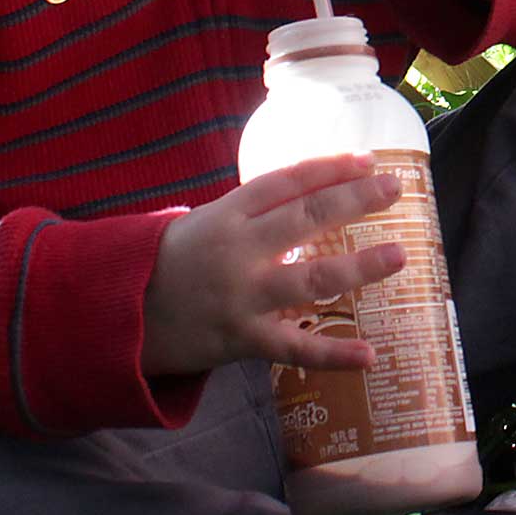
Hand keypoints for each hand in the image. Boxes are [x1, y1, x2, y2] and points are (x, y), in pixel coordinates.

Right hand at [142, 154, 405, 376]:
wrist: (115, 314)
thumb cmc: (172, 261)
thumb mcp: (205, 221)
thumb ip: (255, 211)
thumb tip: (314, 189)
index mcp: (227, 214)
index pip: (288, 181)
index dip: (330, 167)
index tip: (368, 160)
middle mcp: (238, 251)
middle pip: (305, 218)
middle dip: (355, 200)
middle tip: (396, 189)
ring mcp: (242, 297)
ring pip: (310, 279)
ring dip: (360, 267)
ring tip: (399, 255)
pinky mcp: (242, 339)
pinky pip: (294, 348)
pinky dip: (334, 355)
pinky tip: (370, 354)